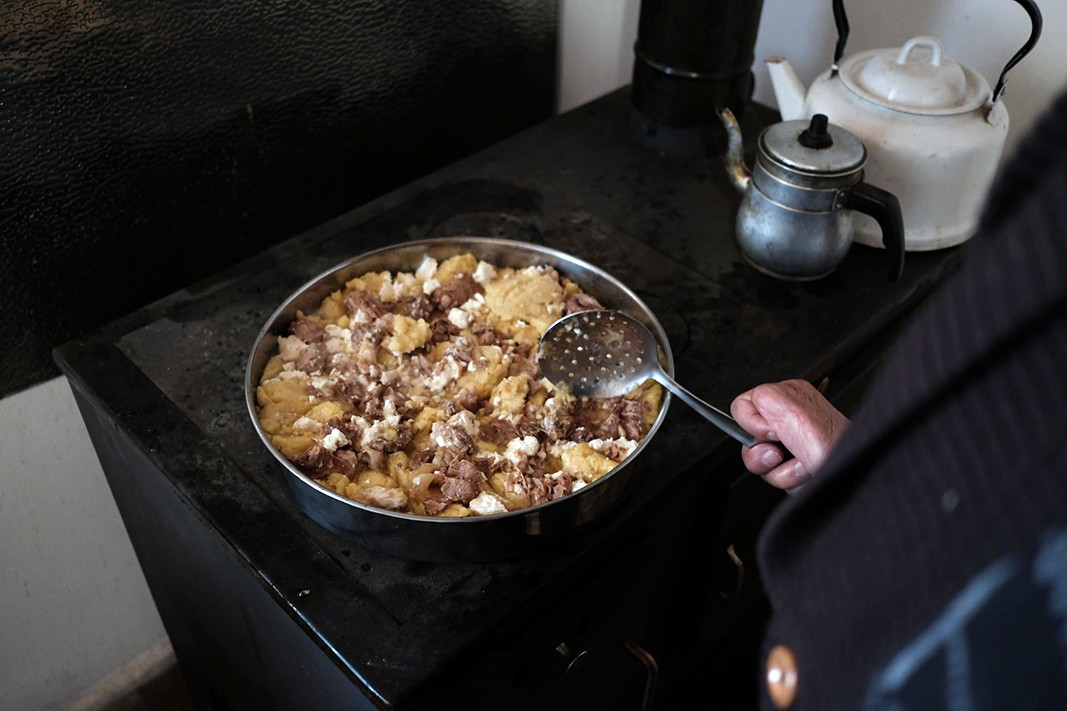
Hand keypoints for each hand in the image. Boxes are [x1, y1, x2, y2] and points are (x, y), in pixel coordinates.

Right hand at [730, 379, 848, 491]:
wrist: (854, 474)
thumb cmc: (833, 445)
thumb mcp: (791, 409)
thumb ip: (761, 397)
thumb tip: (744, 407)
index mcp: (788, 395)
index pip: (742, 406)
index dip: (751, 424)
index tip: (771, 431)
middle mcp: (789, 418)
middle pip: (748, 439)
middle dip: (763, 454)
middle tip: (782, 452)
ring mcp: (792, 444)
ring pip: (761, 463)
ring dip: (780, 470)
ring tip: (802, 464)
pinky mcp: (798, 466)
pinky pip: (776, 477)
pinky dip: (791, 480)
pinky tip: (808, 473)